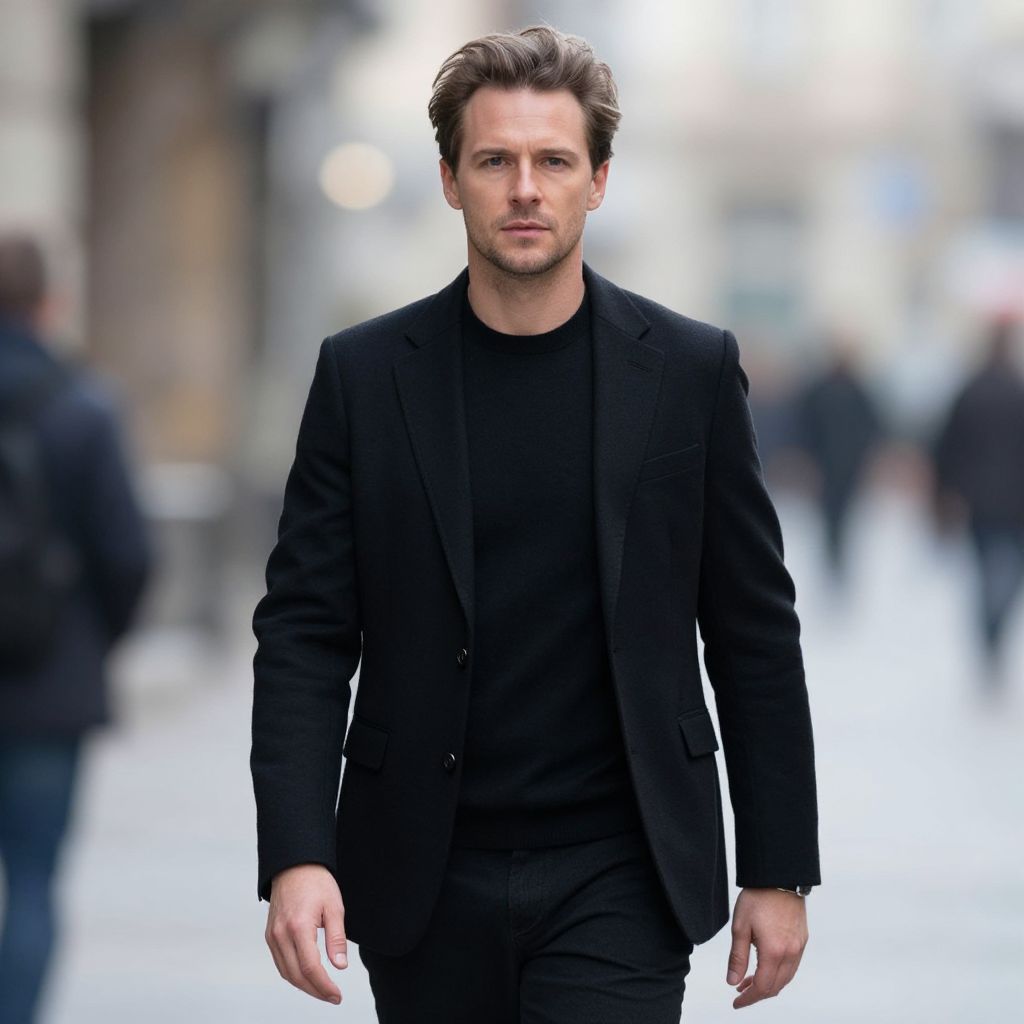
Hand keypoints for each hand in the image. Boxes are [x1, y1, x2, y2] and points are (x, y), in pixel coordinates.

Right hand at [266, 863, 347, 1004]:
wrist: (294, 865)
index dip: (323, 986)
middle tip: (332, 996)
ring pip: (286, 972)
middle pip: (296, 975)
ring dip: (303, 986)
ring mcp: (272, 935)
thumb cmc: (316, 882)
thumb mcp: (334, 906)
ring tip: (322, 990)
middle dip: (315, 990)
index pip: (310, 967)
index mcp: (299, 926)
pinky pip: (280, 962)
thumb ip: (337, 938)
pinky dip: (293, 974)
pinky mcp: (270, 935)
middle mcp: (281, 934)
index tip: (336, 995)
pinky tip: (306, 976)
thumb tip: (340, 966)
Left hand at [726, 887, 807, 1008]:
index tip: (736, 1002)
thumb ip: (737, 957)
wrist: (779, 876)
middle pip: (776, 987)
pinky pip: (792, 966)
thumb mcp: (740, 927)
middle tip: (740, 992)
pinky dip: (779, 973)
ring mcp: (799, 947)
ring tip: (749, 981)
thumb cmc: (757, 897)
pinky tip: (766, 967)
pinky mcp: (802, 940)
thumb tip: (732, 982)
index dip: (748, 998)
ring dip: (768, 984)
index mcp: (774, 951)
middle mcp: (791, 953)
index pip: (762, 987)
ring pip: (786, 978)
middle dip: (757, 993)